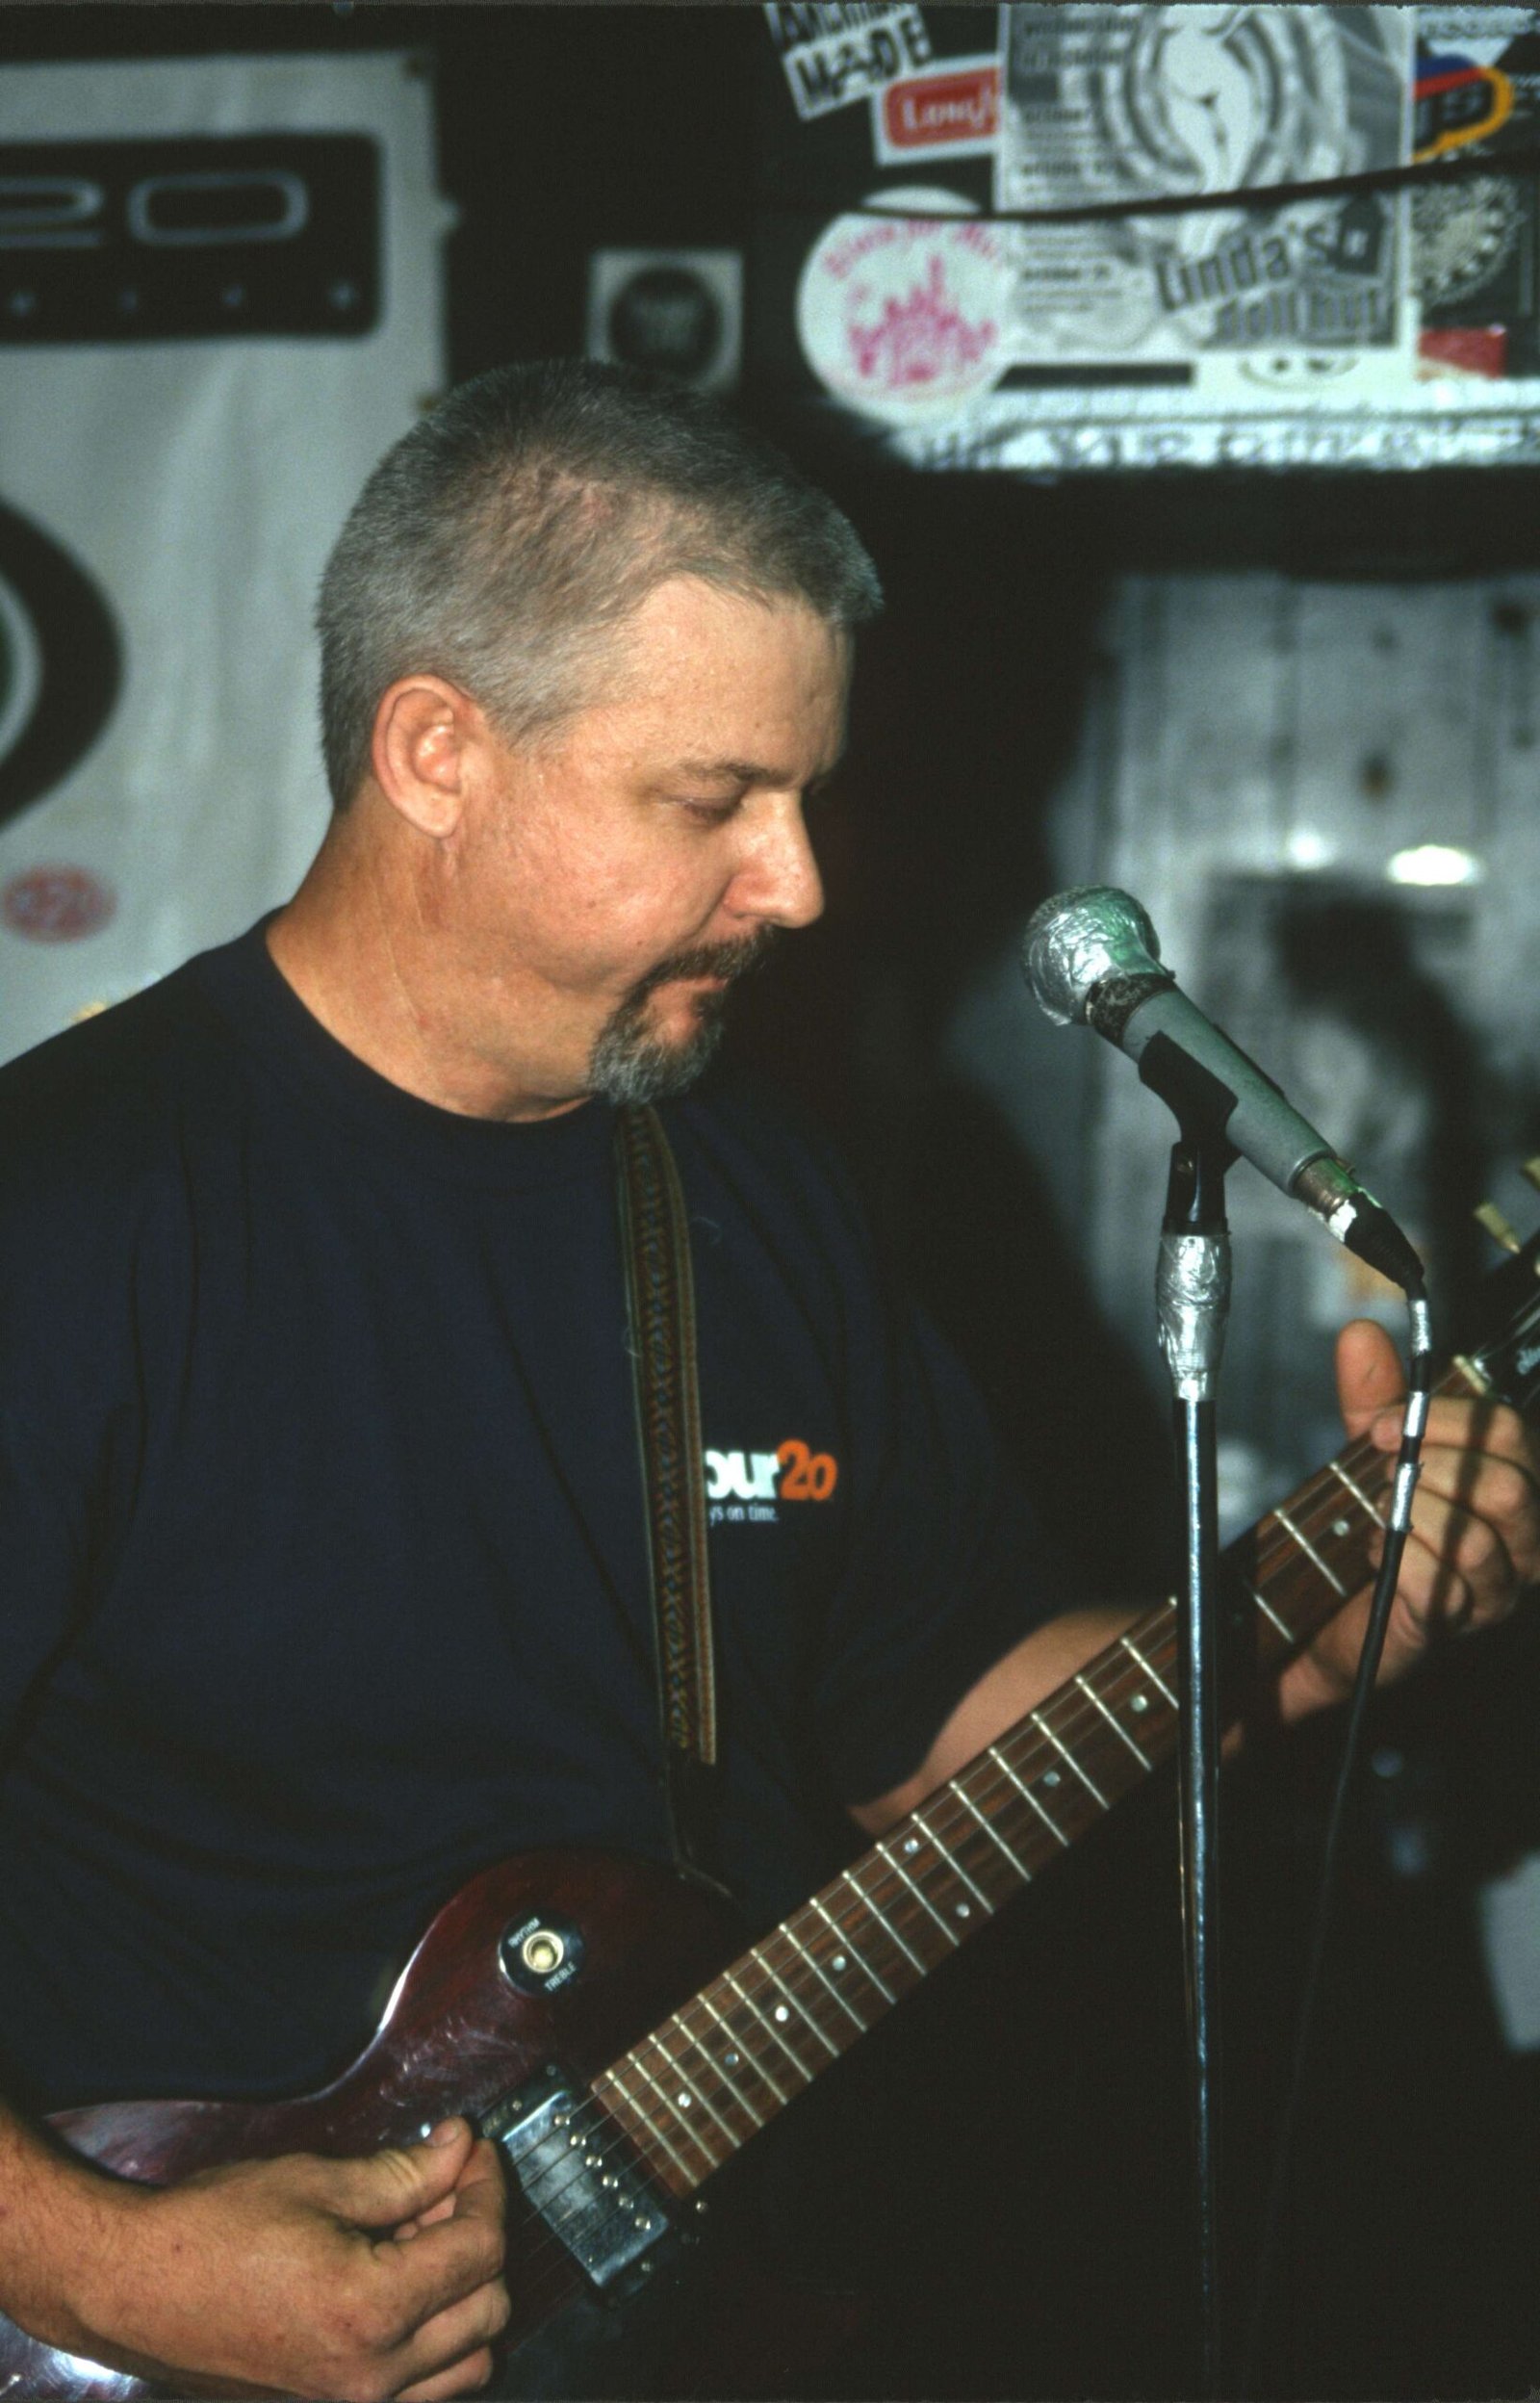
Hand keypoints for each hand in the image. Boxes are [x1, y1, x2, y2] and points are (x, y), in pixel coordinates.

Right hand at [52, 2118, 508, 2400]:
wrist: (133, 2289)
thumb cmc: (210, 2232)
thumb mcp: (316, 2182)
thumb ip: (404, 2173)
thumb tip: (461, 2148)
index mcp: (370, 2311)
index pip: (479, 2250)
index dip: (487, 2188)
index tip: (474, 2151)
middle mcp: (371, 2374)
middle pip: (488, 2307)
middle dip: (479, 2236)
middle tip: (447, 2186)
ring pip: (469, 2360)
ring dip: (466, 2296)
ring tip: (424, 2238)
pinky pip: (426, 2389)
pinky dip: (437, 2342)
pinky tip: (403, 2287)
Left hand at [1282, 1318, 1539, 1713]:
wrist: (1344, 1603)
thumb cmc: (1381, 1519)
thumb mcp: (1374, 1449)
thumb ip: (1375, 1395)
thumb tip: (1360, 1334)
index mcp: (1513, 1484)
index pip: (1510, 1434)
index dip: (1443, 1421)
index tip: (1384, 1426)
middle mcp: (1523, 1540)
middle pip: (1506, 1488)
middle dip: (1431, 1469)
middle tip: (1383, 1472)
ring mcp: (1497, 1589)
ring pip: (1475, 1540)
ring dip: (1412, 1515)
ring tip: (1383, 1515)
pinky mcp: (1457, 1624)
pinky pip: (1437, 1583)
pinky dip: (1397, 1558)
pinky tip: (1380, 1553)